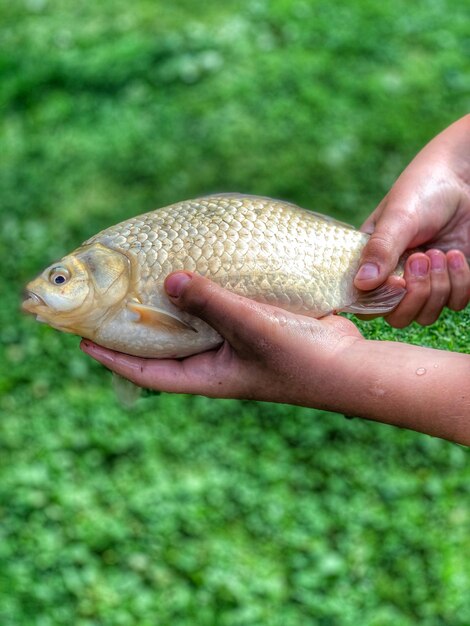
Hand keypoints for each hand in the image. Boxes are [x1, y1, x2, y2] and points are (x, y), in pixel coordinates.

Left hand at [80, 272, 362, 405]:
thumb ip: (211, 302)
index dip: (114, 357)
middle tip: (111, 303)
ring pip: (190, 328)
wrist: (350, 364)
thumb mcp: (250, 327)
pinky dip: (203, 296)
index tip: (83, 341)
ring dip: (170, 309)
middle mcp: (215, 363)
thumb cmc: (300, 357)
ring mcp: (235, 347)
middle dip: (137, 328)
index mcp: (208, 376)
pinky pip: (217, 312)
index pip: (147, 371)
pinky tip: (198, 274)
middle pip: (164, 347)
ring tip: (147, 283)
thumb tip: (168, 280)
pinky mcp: (253, 329)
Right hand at [354, 115, 469, 326]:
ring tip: (441, 252)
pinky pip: (455, 303)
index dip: (380, 302)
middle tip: (421, 258)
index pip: (365, 303)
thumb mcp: (398, 218)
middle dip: (415, 294)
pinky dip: (459, 283)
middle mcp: (395, 278)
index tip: (397, 281)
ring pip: (427, 314)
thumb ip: (380, 249)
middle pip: (398, 317)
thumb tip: (361, 283)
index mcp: (372, 264)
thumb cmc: (422, 191)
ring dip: (438, 287)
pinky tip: (456, 255)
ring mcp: (424, 283)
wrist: (464, 180)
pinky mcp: (452, 283)